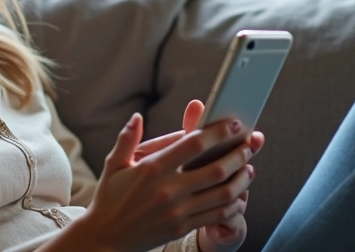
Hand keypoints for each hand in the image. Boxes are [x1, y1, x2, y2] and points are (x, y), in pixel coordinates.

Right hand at [78, 104, 262, 251]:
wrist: (105, 237)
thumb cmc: (109, 198)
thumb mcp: (113, 165)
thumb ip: (127, 139)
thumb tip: (137, 117)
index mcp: (152, 168)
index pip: (193, 145)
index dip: (218, 133)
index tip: (234, 125)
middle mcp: (168, 189)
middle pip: (215, 169)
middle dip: (237, 154)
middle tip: (248, 144)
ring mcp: (177, 210)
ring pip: (221, 193)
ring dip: (241, 179)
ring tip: (249, 168)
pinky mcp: (181, 227)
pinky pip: (216, 215)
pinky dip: (233, 204)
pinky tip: (239, 195)